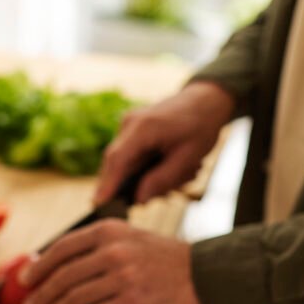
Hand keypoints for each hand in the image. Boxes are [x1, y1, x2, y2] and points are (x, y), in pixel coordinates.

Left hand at [19, 219, 201, 303]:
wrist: (204, 274)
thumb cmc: (164, 259)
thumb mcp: (130, 239)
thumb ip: (97, 248)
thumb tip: (54, 263)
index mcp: (109, 231)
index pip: (62, 248)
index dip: (38, 265)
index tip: (25, 279)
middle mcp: (113, 252)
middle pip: (63, 277)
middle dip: (41, 295)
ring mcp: (122, 278)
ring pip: (74, 299)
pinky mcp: (132, 303)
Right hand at [95, 81, 234, 204]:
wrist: (205, 100)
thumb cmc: (201, 126)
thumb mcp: (189, 157)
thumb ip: (162, 179)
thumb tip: (138, 200)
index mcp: (143, 127)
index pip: (117, 160)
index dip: (107, 183)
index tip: (98, 203)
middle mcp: (129, 124)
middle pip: (116, 163)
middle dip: (130, 185)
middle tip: (156, 198)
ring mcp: (128, 126)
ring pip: (125, 163)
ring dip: (145, 176)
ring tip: (180, 176)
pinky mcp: (132, 131)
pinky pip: (132, 157)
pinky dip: (147, 168)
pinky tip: (172, 168)